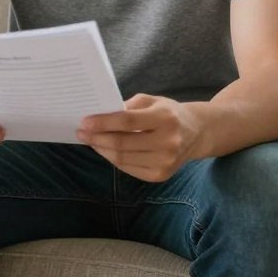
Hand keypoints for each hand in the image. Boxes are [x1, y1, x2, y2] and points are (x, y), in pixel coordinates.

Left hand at [77, 93, 202, 181]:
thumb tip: (98, 116)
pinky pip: (129, 168)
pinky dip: (113, 159)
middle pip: (122, 143)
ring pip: (123, 159)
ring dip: (101, 149)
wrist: (197, 133)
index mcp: (165, 118)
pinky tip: (104, 149)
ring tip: (89, 140)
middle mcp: (168, 142)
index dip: (103, 123)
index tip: (84, 121)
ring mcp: (165, 162)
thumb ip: (126, 106)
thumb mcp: (151, 101)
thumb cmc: (168, 113)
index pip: (127, 122)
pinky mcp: (161, 175)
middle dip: (96, 138)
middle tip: (80, 132)